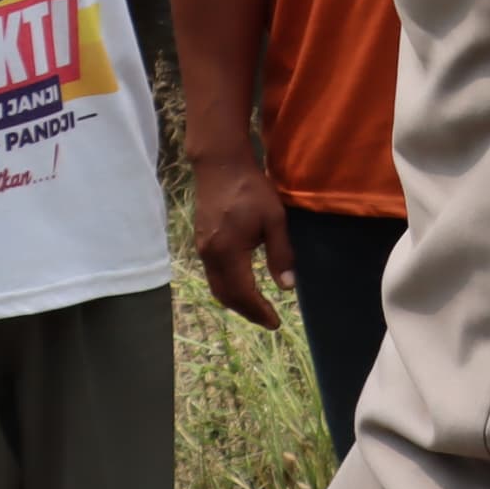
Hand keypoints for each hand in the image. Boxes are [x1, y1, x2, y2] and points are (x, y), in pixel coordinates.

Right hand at [191, 153, 292, 329]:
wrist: (220, 165)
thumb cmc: (251, 189)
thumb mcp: (274, 219)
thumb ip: (281, 254)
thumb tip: (287, 287)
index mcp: (227, 251)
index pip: (243, 293)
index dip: (259, 311)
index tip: (276, 323)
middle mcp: (209, 255)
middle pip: (226, 295)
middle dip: (247, 311)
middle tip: (268, 320)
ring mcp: (202, 249)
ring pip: (217, 287)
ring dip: (236, 302)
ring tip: (257, 308)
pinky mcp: (201, 242)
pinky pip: (213, 275)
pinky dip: (228, 288)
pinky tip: (243, 286)